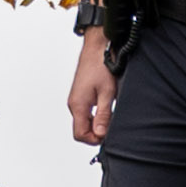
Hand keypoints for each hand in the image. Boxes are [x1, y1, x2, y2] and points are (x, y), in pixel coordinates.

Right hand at [67, 26, 118, 147]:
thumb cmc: (101, 65)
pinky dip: (96, 115)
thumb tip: (100, 133)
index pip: (80, 135)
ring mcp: (77, 99)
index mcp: (78, 105)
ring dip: (97, 123)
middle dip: (96, 132)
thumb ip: (103, 115)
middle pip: (81, 130)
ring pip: (84, 121)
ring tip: (111, 115)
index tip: (107, 135)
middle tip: (111, 125)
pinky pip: (86, 111)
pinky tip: (107, 107)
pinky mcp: (81, 94)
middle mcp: (74, 103)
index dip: (94, 139)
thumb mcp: (107, 92)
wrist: (98, 46)